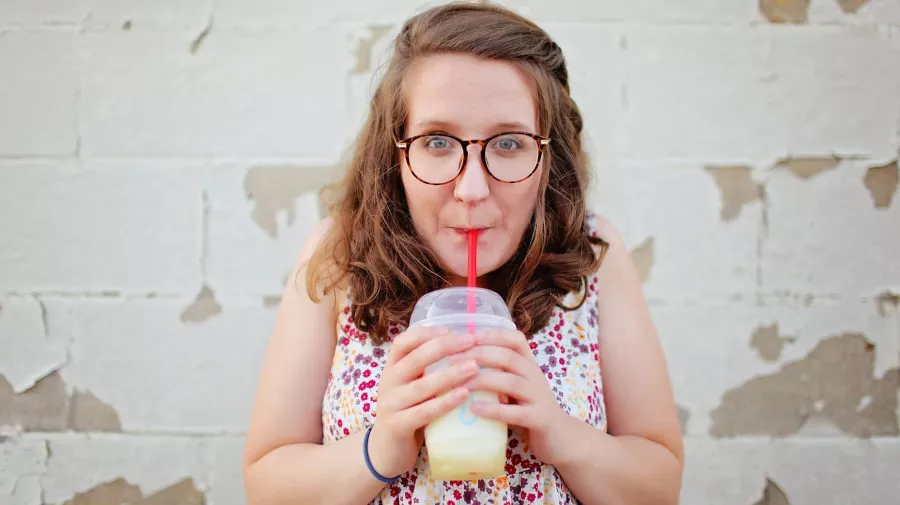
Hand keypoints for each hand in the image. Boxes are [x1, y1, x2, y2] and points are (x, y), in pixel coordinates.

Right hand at [367, 326, 478, 477]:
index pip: (403, 342)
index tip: (451, 329)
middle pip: (415, 358)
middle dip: (444, 347)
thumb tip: (467, 348)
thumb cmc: (409, 410)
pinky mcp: (397, 425)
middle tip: (470, 341)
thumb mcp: (414, 385)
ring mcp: (390, 404)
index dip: (426, 333)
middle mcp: (388, 382)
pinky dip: (445, 402)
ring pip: (422, 386)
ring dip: (450, 375)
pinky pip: (424, 411)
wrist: (387, 449)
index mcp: (392, 367)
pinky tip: (464, 395)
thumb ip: (429, 369)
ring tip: (474, 367)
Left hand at [450, 327, 571, 465]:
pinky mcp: (539, 419)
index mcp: (529, 364)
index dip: (491, 334)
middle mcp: (535, 376)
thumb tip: (457, 362)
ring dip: (482, 381)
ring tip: (458, 385)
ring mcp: (539, 397)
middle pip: (508, 357)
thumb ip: (495, 373)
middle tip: (451, 359)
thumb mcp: (514, 386)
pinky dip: (494, 410)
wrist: (559, 438)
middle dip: (478, 355)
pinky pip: (515, 413)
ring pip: (510, 382)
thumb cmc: (528, 408)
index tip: (467, 336)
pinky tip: (474, 409)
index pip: (515, 339)